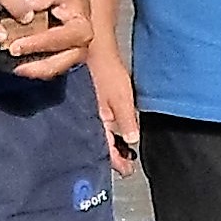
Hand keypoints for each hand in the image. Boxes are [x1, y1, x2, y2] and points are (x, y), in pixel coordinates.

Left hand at [3, 0, 95, 80]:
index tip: (14, 46)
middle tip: (12, 63)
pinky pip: (48, 69)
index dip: (35, 44)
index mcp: (81, 30)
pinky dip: (33, 68)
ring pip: (51, 70)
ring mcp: (74, 57)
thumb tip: (29, 4)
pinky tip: (17, 64)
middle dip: (33, 66)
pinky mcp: (65, 60)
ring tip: (12, 66)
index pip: (56, 41)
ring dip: (31, 70)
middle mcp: (81, 48)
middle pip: (56, 64)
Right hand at [86, 43, 139, 175]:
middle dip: (111, 157)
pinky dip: (103, 132)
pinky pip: (95, 124)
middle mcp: (89, 119)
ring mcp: (87, 111)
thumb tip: (132, 142)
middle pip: (99, 145)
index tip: (127, 171)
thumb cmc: (107, 72)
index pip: (106, 150)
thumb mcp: (122, 98)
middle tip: (125, 165)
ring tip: (120, 153)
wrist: (93, 49)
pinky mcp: (87, 103)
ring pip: (96, 135)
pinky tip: (110, 131)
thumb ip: (127, 121)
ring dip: (107, 145)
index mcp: (97, 122)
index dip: (117, 162)